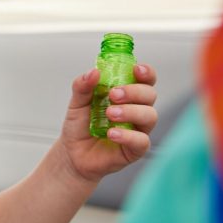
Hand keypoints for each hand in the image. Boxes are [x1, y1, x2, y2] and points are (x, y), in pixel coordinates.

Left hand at [57, 63, 157, 182]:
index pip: (144, 80)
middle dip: (134, 91)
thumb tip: (93, 71)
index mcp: (126, 96)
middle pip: (150, 95)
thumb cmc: (79, 126)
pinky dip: (128, 135)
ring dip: (131, 111)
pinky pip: (142, 140)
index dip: (146, 73)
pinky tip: (112, 133)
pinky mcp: (136, 149)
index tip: (137, 69)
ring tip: (110, 114)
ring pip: (150, 116)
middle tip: (113, 94)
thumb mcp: (76, 103)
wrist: (72, 153)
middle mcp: (137, 110)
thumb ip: (82, 86)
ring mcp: (138, 130)